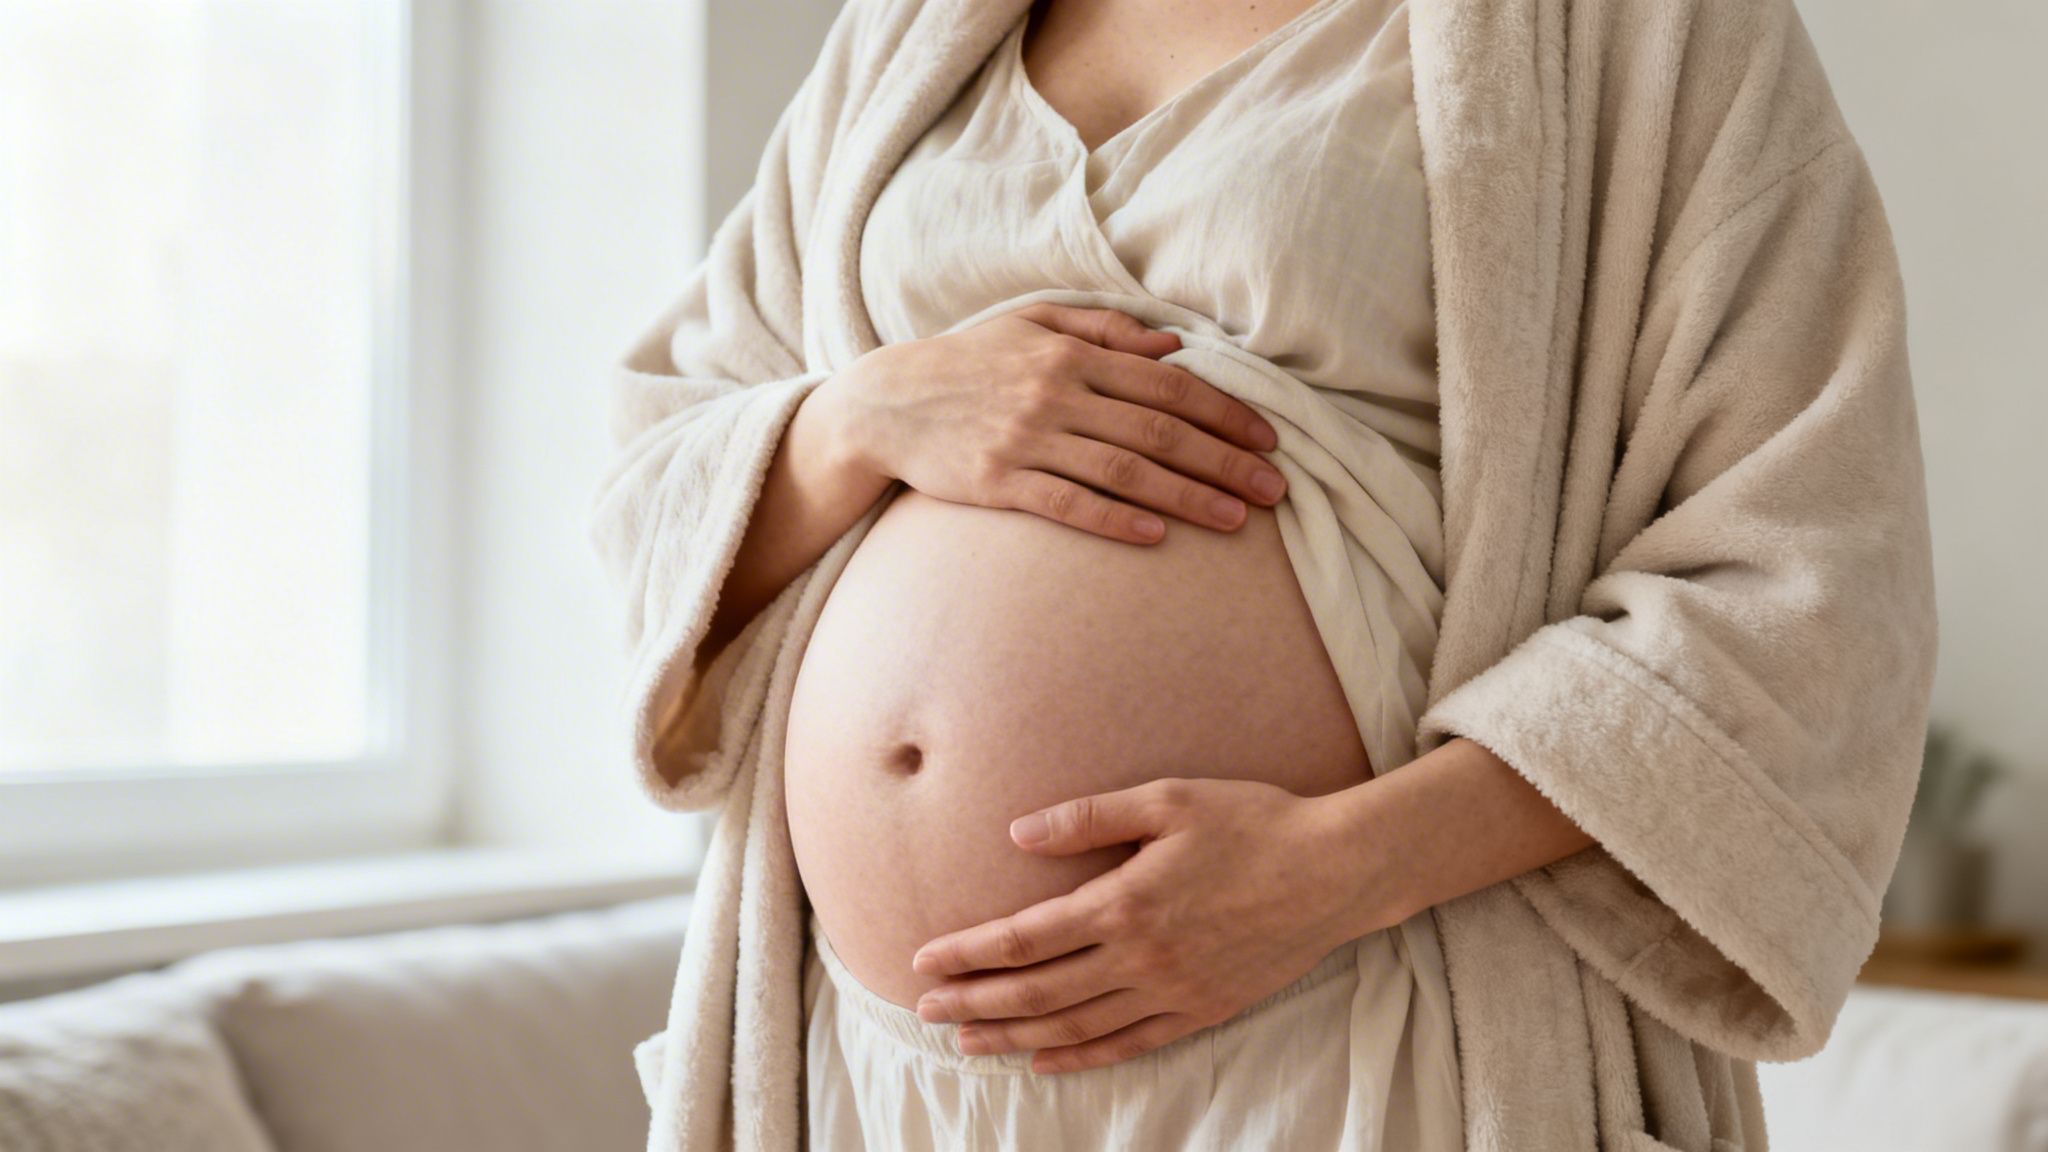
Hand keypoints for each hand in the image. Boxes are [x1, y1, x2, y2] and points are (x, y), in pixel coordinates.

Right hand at [835, 302, 1287, 543]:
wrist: (886, 403)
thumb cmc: (969, 362)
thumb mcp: (1032, 323)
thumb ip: (1105, 329)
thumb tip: (1175, 346)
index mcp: (1072, 354)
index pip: (1167, 384)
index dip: (1224, 412)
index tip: (1268, 439)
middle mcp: (1055, 394)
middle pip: (1158, 431)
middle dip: (1225, 461)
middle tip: (1276, 488)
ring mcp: (1026, 440)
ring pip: (1124, 471)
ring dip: (1187, 497)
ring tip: (1237, 519)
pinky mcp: (998, 483)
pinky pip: (1066, 504)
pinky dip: (1114, 520)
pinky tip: (1156, 537)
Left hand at [906, 777, 1406, 1074]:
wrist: (1335, 870)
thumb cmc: (1252, 822)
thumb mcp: (1168, 799)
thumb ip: (1088, 817)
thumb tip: (1017, 832)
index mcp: (1124, 901)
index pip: (1025, 938)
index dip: (970, 952)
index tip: (925, 960)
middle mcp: (1141, 957)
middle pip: (1039, 992)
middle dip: (976, 1002)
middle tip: (926, 1009)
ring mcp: (1172, 991)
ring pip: (1076, 1026)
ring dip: (1015, 1037)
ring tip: (969, 1042)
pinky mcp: (1202, 1010)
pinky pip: (1129, 1045)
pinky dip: (1081, 1058)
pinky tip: (1046, 1061)